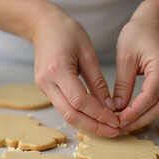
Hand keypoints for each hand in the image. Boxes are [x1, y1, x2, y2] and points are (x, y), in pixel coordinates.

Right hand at [32, 7, 119, 136]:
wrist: (43, 27)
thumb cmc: (67, 32)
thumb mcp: (88, 53)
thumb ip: (98, 82)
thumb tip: (109, 106)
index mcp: (57, 69)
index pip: (79, 101)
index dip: (98, 114)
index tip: (116, 119)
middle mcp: (46, 82)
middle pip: (70, 115)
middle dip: (93, 126)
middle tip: (114, 131)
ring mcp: (43, 87)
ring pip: (66, 114)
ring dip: (87, 124)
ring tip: (107, 127)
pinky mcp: (45, 89)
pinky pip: (64, 107)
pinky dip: (80, 115)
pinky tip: (95, 117)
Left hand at [113, 19, 158, 131]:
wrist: (152, 22)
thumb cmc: (137, 34)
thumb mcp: (125, 58)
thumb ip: (122, 85)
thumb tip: (117, 108)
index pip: (149, 97)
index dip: (134, 112)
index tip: (118, 121)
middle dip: (139, 120)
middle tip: (121, 128)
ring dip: (143, 117)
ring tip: (124, 124)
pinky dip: (146, 109)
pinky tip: (132, 114)